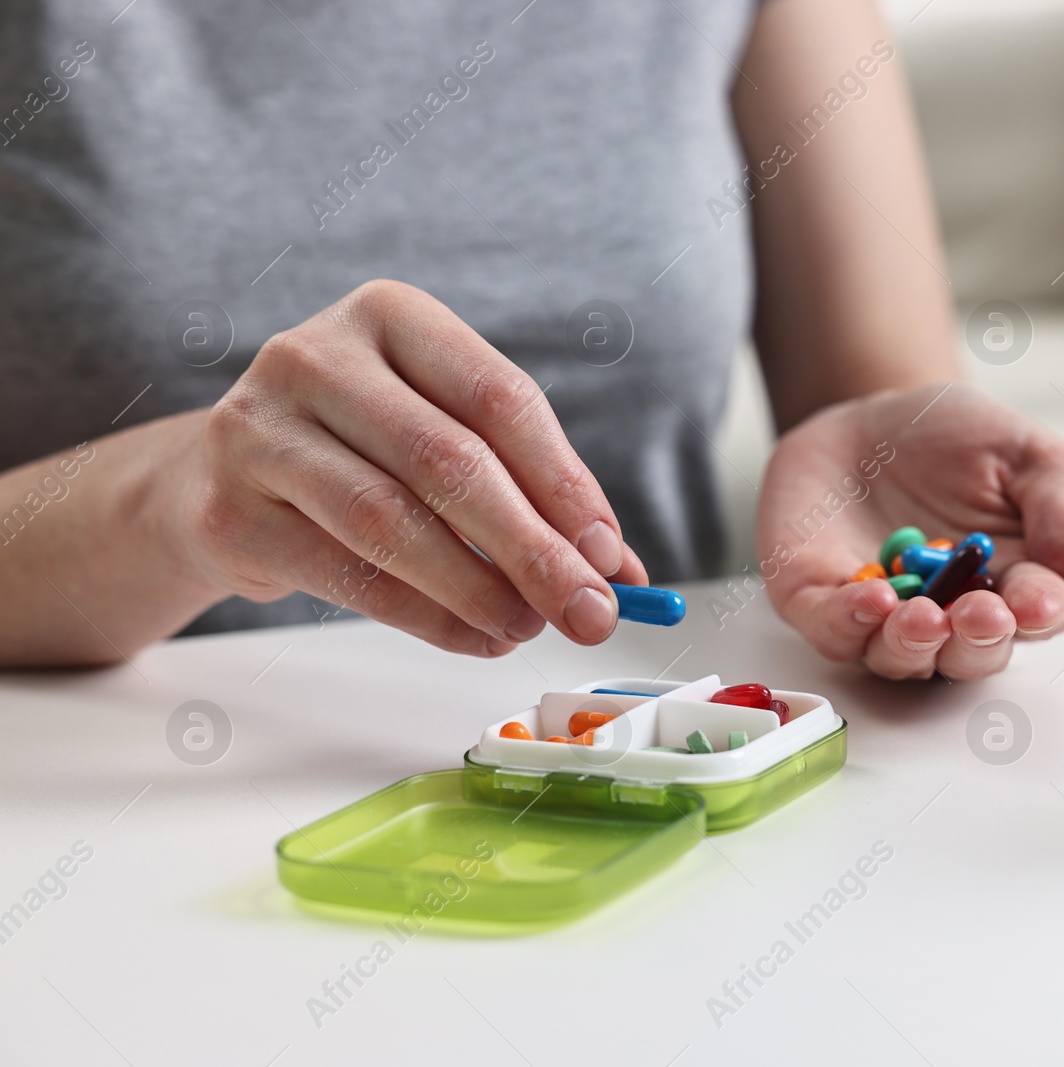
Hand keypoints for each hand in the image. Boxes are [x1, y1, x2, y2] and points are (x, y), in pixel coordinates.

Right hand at [171, 280, 645, 655]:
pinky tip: (474, 637)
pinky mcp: (231, 510)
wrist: (215, 478)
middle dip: (533, 548)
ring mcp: (260, 429)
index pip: (499, 399)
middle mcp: (316, 356)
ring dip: (479, 589)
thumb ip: (529, 493)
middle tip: (588, 610)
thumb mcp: (443, 438)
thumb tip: (616, 571)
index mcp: (390, 316)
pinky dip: (426, 617)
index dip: (564, 483)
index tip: (607, 553)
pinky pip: (347, 576)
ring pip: (393, 521)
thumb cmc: (358, 452)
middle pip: (451, 461)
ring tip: (528, 627)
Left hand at [758, 383, 1063, 679]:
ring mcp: (885, 618)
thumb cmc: (954, 439)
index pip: (1037, 616)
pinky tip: (872, 598)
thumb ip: (1062, 506)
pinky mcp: (823, 604)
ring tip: (923, 617)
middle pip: (970, 655)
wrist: (867, 418)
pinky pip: (835, 630)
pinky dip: (850, 621)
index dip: (1040, 614)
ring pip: (901, 658)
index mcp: (1013, 585)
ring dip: (914, 645)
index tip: (1039, 602)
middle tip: (979, 617)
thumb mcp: (1025, 453)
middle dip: (977, 642)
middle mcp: (950, 616)